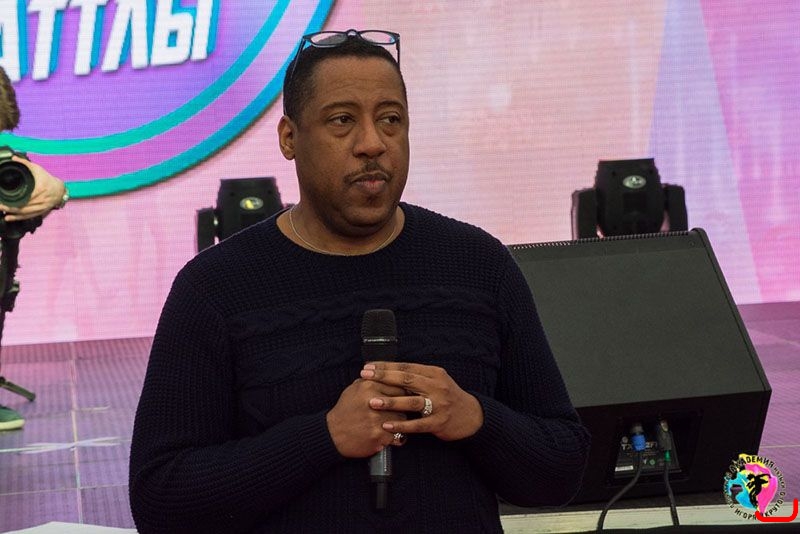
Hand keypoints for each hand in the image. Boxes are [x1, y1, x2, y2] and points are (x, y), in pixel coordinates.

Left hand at [0, 156, 65, 220]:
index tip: (2, 199)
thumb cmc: (48, 179)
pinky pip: (27, 216)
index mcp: (39, 189)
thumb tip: (14, 158)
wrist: (60, 190)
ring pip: (24, 213)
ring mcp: (40, 207)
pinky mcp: (40, 212)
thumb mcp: (38, 169)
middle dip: (8, 207)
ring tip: (2, 210)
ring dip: (11, 213)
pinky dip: (18, 218)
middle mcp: (40, 200)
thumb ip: (25, 163)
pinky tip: (9, 218)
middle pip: (22, 206)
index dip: (12, 200)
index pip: (24, 197)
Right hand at [326, 378, 407, 457]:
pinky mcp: (379, 436)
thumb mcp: (354, 389)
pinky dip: (395, 437)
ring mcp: (377, 419)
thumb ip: (371, 380)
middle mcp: (374, 401)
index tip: (404, 397)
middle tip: (398, 411)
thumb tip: (388, 373)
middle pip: (404, 402)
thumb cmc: (345, 410)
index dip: (403, 393)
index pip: (399, 386)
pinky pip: (398, 435)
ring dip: (399, 423)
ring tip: (391, 424)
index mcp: (369, 386)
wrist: (332, 434)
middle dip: (403, 407)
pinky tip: (387, 435)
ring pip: (403, 419)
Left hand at [360, 362, 483, 441]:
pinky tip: (387, 425)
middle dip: (384, 377)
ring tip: (372, 401)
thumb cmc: (447, 397)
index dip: (386, 366)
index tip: (368, 366)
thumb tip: (389, 370)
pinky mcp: (439, 422)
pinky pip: (417, 424)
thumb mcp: (436, 381)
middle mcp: (437, 386)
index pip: (407, 367)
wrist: (471, 416)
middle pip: (407, 380)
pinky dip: (402, 425)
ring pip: (412, 401)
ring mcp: (439, 405)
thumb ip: (417, 376)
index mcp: (434, 373)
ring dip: (391, 401)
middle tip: (365, 377)